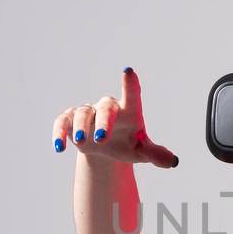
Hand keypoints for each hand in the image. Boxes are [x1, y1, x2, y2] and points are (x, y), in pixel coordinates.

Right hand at [52, 66, 179, 167]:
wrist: (105, 150)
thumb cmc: (127, 145)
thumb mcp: (141, 152)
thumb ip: (156, 154)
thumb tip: (173, 161)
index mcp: (128, 111)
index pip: (131, 95)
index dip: (130, 84)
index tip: (128, 72)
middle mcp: (108, 108)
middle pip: (105, 107)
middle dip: (104, 121)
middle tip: (102, 138)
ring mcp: (88, 113)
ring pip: (82, 114)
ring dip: (81, 127)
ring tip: (81, 142)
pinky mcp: (70, 121)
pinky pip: (63, 122)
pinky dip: (60, 132)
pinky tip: (60, 147)